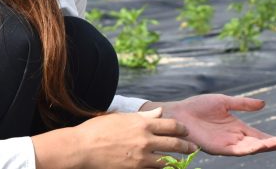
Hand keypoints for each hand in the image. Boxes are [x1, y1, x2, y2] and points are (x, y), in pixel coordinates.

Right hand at [33, 107, 197, 168]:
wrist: (82, 148)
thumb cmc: (98, 129)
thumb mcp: (121, 117)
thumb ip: (143, 116)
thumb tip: (160, 112)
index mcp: (142, 123)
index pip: (171, 125)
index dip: (182, 129)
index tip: (186, 131)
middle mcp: (145, 140)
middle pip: (174, 144)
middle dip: (187, 146)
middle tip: (193, 148)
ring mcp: (141, 157)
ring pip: (167, 161)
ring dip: (176, 161)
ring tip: (181, 162)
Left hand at [144, 94, 275, 155]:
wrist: (180, 113)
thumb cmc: (198, 106)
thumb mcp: (224, 102)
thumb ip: (243, 104)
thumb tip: (264, 104)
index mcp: (237, 127)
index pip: (259, 135)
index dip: (272, 139)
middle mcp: (235, 137)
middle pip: (258, 144)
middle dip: (272, 145)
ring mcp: (227, 144)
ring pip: (249, 149)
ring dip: (263, 147)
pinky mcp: (218, 148)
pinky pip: (235, 151)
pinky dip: (247, 150)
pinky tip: (256, 147)